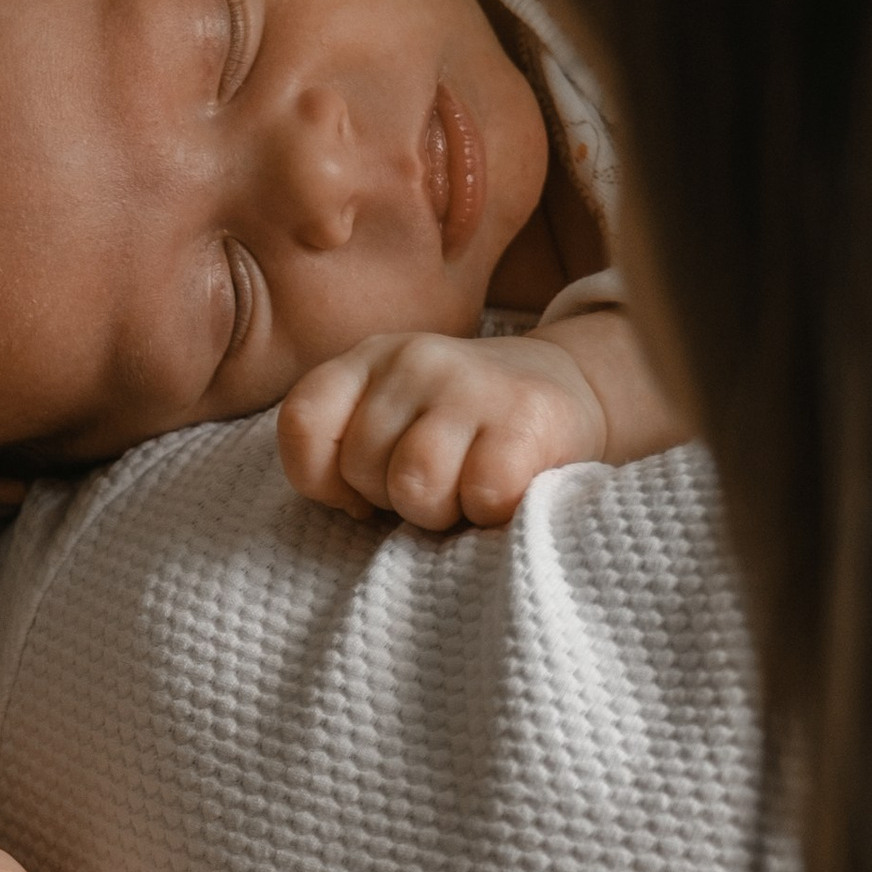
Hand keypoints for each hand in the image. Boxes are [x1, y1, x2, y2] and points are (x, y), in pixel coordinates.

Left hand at [278, 327, 609, 530]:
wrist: (568, 387)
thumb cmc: (463, 427)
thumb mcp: (393, 420)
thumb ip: (348, 451)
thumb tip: (352, 506)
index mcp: (368, 359)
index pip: (302, 423)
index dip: (320, 479)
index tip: (360, 492)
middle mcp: (413, 359)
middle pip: (362, 467)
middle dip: (394, 499)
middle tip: (436, 482)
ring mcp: (470, 383)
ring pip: (416, 485)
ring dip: (441, 511)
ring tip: (465, 489)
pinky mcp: (525, 417)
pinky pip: (482, 495)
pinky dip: (491, 512)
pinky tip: (505, 490)